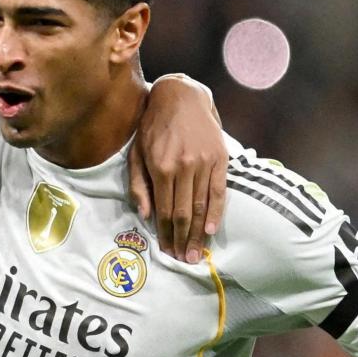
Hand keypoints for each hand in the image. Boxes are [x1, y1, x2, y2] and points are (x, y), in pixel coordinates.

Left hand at [129, 74, 226, 263]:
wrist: (180, 96)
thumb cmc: (152, 126)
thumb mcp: (136, 152)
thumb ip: (139, 184)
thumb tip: (144, 215)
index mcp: (161, 167)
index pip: (165, 211)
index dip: (166, 234)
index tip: (167, 252)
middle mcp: (184, 167)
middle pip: (184, 213)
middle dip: (183, 240)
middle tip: (184, 260)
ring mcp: (204, 163)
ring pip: (202, 206)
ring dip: (199, 233)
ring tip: (197, 253)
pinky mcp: (220, 158)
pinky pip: (219, 191)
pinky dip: (216, 212)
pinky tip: (212, 230)